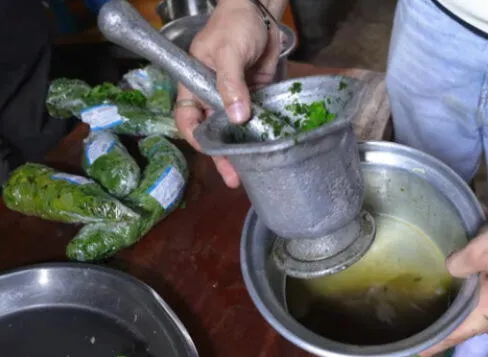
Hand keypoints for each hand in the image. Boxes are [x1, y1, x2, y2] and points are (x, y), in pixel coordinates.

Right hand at [174, 0, 281, 187]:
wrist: (262, 13)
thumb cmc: (234, 25)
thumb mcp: (227, 52)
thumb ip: (230, 83)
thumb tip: (236, 117)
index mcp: (194, 85)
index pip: (188, 118)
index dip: (196, 138)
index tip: (212, 152)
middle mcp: (212, 96)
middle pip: (213, 131)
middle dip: (222, 155)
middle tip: (234, 178)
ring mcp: (235, 99)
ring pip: (235, 131)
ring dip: (242, 150)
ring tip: (252, 173)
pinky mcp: (255, 98)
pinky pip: (256, 120)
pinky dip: (260, 135)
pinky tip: (268, 151)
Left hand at [419, 198, 487, 356]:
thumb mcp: (483, 246)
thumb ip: (459, 264)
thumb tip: (452, 270)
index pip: (460, 332)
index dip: (439, 341)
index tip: (420, 351)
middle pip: (474, 321)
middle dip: (452, 320)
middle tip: (429, 318)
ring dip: (470, 301)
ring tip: (448, 298)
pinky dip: (485, 288)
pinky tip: (474, 276)